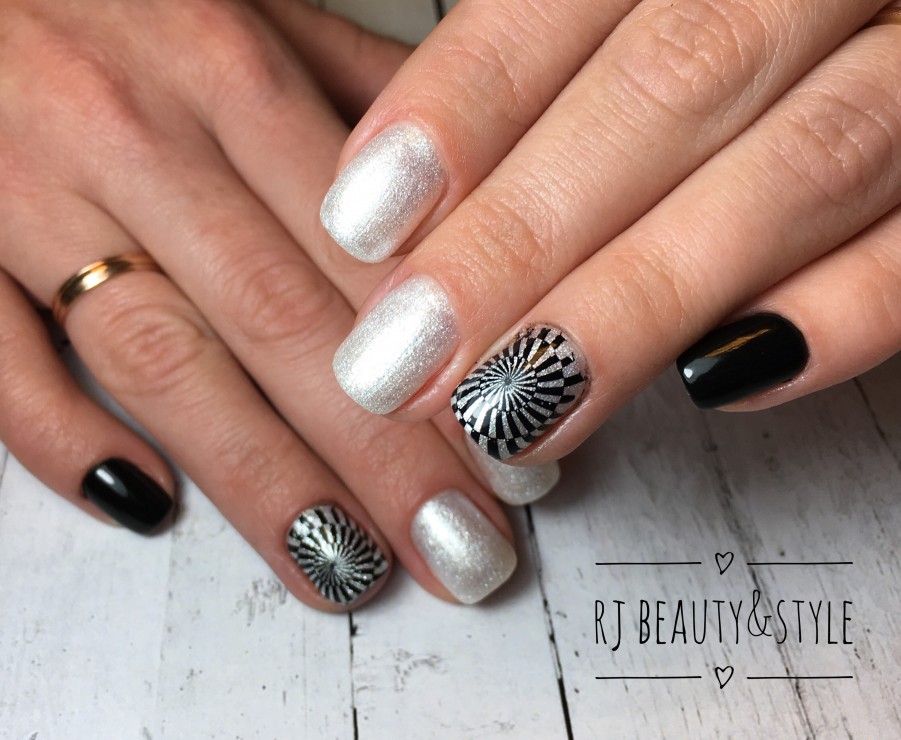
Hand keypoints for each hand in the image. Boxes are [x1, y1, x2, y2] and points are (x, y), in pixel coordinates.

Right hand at [0, 0, 551, 610]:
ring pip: (163, 361)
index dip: (452, 368)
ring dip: (263, 480)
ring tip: (344, 568)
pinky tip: (146, 504)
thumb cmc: (110, 3)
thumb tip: (475, 182)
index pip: (369, 252)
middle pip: (285, 325)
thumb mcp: (246, 11)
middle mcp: (136, 135)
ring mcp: (27, 194)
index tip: (513, 456)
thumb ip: (358, 93)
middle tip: (459, 550)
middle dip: (385, 458)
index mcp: (229, 70)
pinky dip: (65, 437)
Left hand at [322, 0, 900, 461]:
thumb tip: (415, 213)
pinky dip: (839, 314)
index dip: (461, 106)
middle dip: (522, 236)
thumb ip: (552, 75)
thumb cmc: (747, 24)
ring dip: (637, 303)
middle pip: (671, 86)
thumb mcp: (645, 11)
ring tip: (514, 407)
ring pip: (795, 167)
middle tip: (406, 360)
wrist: (882, 25)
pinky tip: (718, 380)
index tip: (365, 224)